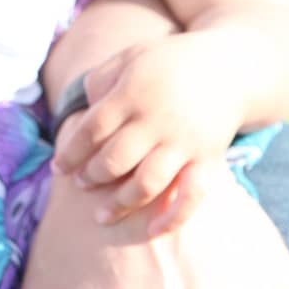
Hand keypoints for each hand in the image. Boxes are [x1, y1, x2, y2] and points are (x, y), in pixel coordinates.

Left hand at [52, 33, 245, 230]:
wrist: (229, 70)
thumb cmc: (168, 64)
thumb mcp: (131, 57)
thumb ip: (101, 80)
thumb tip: (82, 110)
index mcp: (134, 93)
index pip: (93, 130)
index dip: (71, 152)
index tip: (58, 167)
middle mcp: (158, 120)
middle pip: (115, 159)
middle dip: (92, 177)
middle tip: (82, 184)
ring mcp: (185, 143)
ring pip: (147, 183)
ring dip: (120, 203)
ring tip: (101, 214)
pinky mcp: (208, 160)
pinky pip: (191, 196)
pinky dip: (173, 218)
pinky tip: (151, 230)